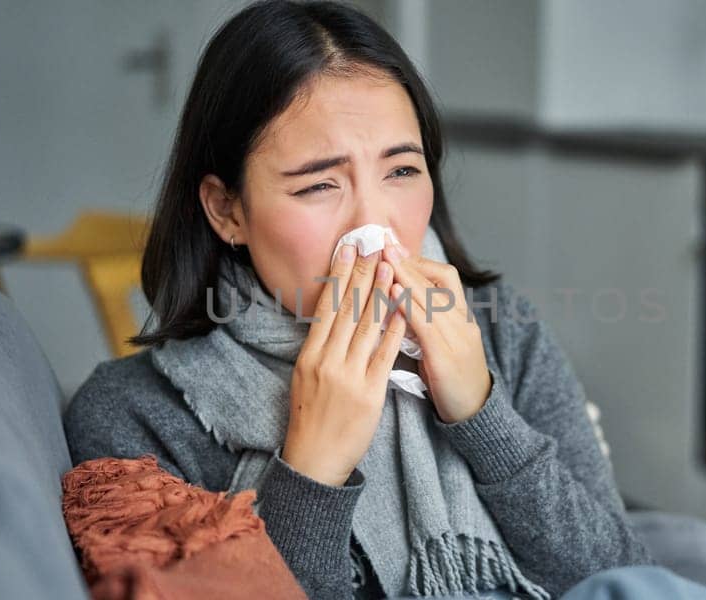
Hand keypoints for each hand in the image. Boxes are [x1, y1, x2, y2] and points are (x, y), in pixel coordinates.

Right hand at [282, 244, 407, 485]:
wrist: (315, 459)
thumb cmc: (310, 419)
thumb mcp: (304, 378)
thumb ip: (319, 349)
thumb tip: (329, 318)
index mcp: (309, 356)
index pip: (326, 307)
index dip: (338, 276)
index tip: (347, 250)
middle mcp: (327, 361)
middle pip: (346, 310)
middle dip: (360, 274)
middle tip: (371, 245)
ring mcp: (348, 376)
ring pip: (366, 327)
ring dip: (379, 293)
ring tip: (388, 267)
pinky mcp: (369, 392)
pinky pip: (384, 355)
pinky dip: (393, 329)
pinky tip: (401, 309)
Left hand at [383, 240, 491, 423]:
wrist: (475, 413)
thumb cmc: (452, 379)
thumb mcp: (443, 344)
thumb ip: (425, 323)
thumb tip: (397, 301)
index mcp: (461, 317)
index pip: (445, 277)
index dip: (420, 261)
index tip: (395, 247)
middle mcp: (462, 323)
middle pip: (435, 283)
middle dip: (407, 261)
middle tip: (384, 243)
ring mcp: (456, 339)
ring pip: (430, 299)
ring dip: (405, 277)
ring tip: (384, 260)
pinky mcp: (446, 358)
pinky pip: (425, 325)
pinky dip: (408, 306)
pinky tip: (391, 293)